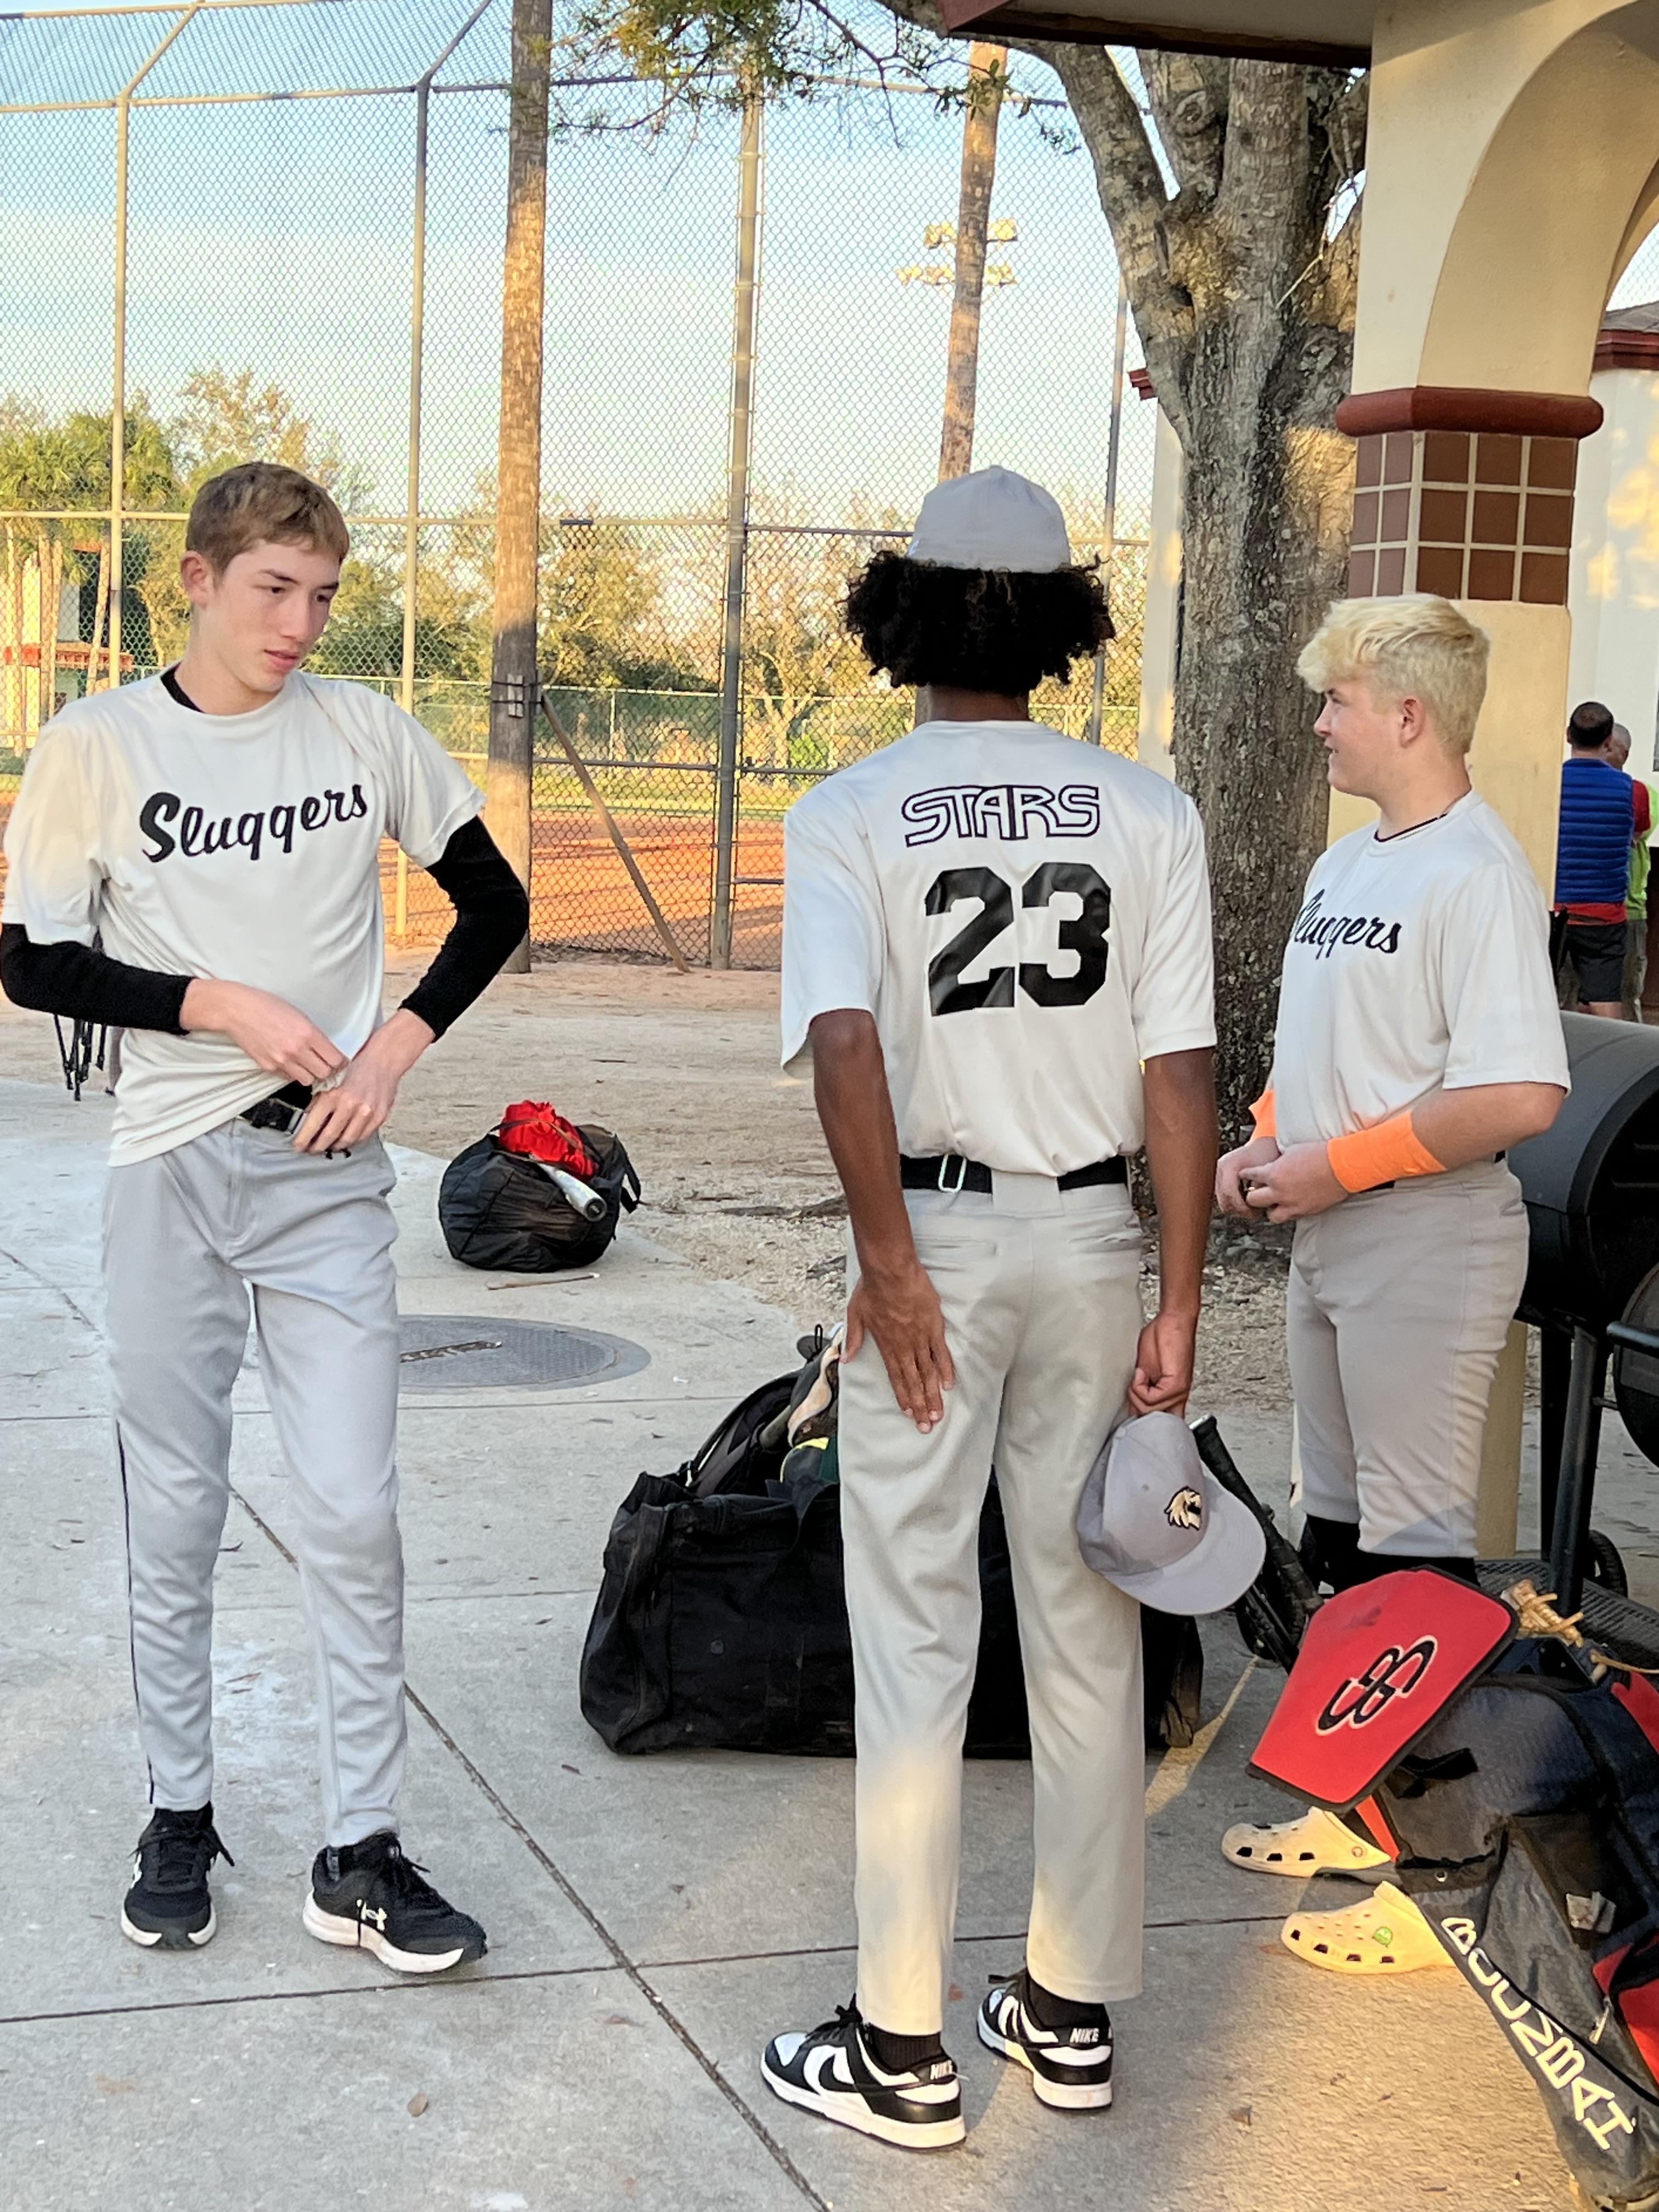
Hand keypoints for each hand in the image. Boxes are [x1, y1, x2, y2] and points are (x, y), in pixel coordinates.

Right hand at [181, 978, 346, 1088]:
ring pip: (307, 1080)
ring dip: (311, 1074)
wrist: (238, 1010)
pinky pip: (288, 1078)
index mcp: (308, 1033)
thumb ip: (314, 1035)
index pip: (335, 1060)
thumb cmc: (269, 1006)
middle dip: (328, 1071)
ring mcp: (281, 1061)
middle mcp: (297, 1050)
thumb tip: (328, 1051)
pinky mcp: (268, 1067)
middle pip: (324, 1074)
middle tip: (325, 1065)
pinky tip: (290, 1062)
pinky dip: (293, 1073)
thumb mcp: (300, 1015)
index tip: (340, 1061)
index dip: (341, 1063)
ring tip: (307, 1065)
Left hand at [292, 1011, 433, 1154]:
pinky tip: (346, 1139)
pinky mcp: (379, 1117)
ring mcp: (366, 1113)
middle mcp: (349, 1106)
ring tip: (329, 1147)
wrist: (382, 1062)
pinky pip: (363, 1136)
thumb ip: (319, 1101)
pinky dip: (353, 1141)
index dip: (304, 1140)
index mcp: (332, 1096)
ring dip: (335, 1146)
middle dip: (318, 1147)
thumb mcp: (330, 1081)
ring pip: (347, 1140)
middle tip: (312, 1150)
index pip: (313, 1125)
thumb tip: (307, 1122)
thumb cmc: (355, 1069)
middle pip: (329, 1137)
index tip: (298, 1147)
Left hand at [845, 1253, 954, 1432]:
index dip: (903, 1396)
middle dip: (920, 1405)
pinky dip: (945, 1369)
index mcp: (886, 1345)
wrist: (890, 1270)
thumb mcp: (856, 1313)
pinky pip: (941, 1352)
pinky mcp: (934, 1326)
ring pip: (928, 1371)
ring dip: (933, 1394)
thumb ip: (853, 1338)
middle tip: (926, 1424)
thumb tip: (846, 1357)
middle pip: (914, 1380)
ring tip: (938, 1413)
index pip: (896, 1377)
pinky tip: (948, 1384)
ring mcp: (920, 1337)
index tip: (909, 1413)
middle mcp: (904, 1345)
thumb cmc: (873, 1288)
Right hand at [1129, 1309, 1196, 1415]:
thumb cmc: (1162, 1341)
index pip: (1163, 1425)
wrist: (1173, 1322)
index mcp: (1171, 1398)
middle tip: (1133, 1387)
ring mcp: (1179, 1393)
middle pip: (1150, 1420)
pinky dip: (1139, 1386)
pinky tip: (1142, 1372)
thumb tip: (1132, 1411)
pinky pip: (1151, 1398)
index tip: (1132, 1417)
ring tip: (1139, 1375)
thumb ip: (1142, 1394)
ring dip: (1136, 1393)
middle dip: (1136, 1406)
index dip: (1145, 1423)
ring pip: (1149, 1410)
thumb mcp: (1146, 1372)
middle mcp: (1177, 1398)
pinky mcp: (1177, 1385)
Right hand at [1216, 1135, 1279, 1217]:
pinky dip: (1234, 1200)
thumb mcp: (1265, 1171)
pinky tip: (1246, 1199)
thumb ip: (1258, 1188)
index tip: (1253, 1212)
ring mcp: (1219, 1171)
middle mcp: (1220, 1168)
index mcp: (1229, 1165)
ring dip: (1236, 1206)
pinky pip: (1223, 1195)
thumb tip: (1254, 1205)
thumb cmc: (1266, 1154)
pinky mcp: (1221, 1176)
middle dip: (1238, 1209)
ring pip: (1222, 1198)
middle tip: (1253, 1213)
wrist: (1263, 1144)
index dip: (1241, 1206)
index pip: (1229, 1193)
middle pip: (1223, 1198)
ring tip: (1251, 1208)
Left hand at [1243, 1140, 1345, 1222]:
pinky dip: (1289, 1212)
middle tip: (1256, 1191)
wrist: (1342, 1166)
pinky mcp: (1306, 1211)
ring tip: (1273, 1203)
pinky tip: (1291, 1205)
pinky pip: (1291, 1217)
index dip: (1246, 1174)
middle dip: (1253, 1195)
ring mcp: (1293, 1204)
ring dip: (1270, 1209)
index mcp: (1274, 1173)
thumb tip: (1273, 1164)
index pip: (1250, 1175)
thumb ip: (1278, 1162)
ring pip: (1271, 1215)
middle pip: (1253, 1200)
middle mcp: (1280, 1192)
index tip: (1246, 1174)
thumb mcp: (1292, 1151)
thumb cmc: (1321, 1154)